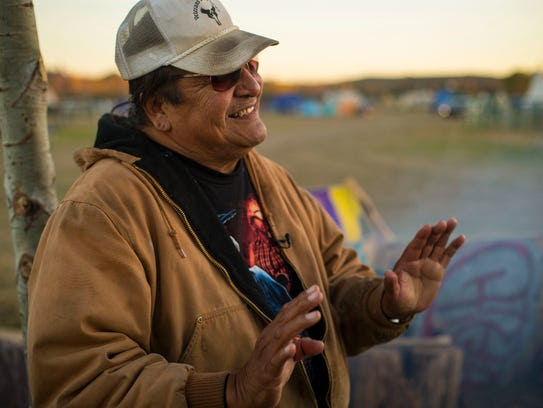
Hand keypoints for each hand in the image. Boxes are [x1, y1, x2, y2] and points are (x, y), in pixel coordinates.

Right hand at [227, 285, 324, 407]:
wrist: (246, 390)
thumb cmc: (269, 369)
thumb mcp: (289, 356)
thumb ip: (303, 347)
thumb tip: (321, 344)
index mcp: (273, 332)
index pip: (288, 312)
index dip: (301, 300)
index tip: (316, 288)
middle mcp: (268, 338)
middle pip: (286, 318)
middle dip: (302, 305)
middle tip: (318, 294)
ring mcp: (266, 354)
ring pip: (282, 335)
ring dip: (299, 324)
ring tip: (315, 315)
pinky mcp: (266, 371)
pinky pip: (274, 361)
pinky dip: (283, 354)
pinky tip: (292, 348)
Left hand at [381, 218, 465, 318]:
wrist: (405, 306)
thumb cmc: (395, 299)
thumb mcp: (392, 293)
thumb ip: (391, 283)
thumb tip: (388, 274)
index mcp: (406, 262)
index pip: (414, 247)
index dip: (420, 237)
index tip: (427, 227)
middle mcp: (418, 260)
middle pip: (427, 243)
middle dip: (435, 232)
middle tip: (444, 222)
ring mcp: (428, 264)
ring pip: (438, 246)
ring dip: (445, 234)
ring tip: (453, 221)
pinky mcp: (437, 270)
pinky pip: (447, 256)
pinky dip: (453, 247)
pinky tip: (461, 237)